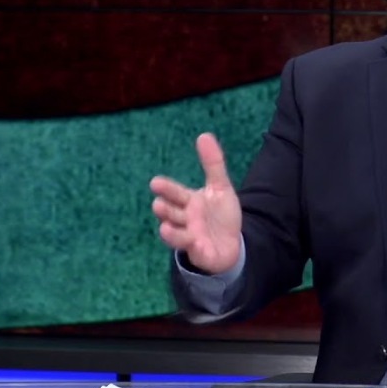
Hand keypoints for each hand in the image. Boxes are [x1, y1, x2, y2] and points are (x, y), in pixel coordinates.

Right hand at [150, 133, 242, 274]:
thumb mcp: (220, 187)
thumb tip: (204, 134)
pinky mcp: (200, 253)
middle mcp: (185, 220)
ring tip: (165, 229)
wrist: (231, 244)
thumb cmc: (219, 214)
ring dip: (171, 233)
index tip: (155, 183)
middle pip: (171, 214)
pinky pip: (196, 251)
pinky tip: (195, 243)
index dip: (166, 189)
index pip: (175, 193)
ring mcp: (191, 237)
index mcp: (189, 202)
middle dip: (164, 210)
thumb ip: (213, 164)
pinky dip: (195, 248)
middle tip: (159, 205)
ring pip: (177, 235)